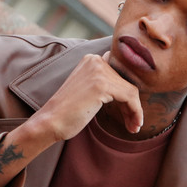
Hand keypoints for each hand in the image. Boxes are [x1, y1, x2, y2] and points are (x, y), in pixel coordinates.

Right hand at [0, 53, 142, 186]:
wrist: (50, 122)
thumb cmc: (68, 111)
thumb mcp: (88, 89)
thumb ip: (104, 82)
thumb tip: (130, 88)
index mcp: (91, 59)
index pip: (120, 74)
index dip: (127, 95)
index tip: (129, 113)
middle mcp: (95, 60)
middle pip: (126, 83)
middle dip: (132, 105)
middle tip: (133, 123)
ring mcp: (99, 71)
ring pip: (131, 91)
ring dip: (135, 111)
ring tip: (134, 127)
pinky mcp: (102, 85)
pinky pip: (130, 97)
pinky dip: (135, 112)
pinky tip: (133, 125)